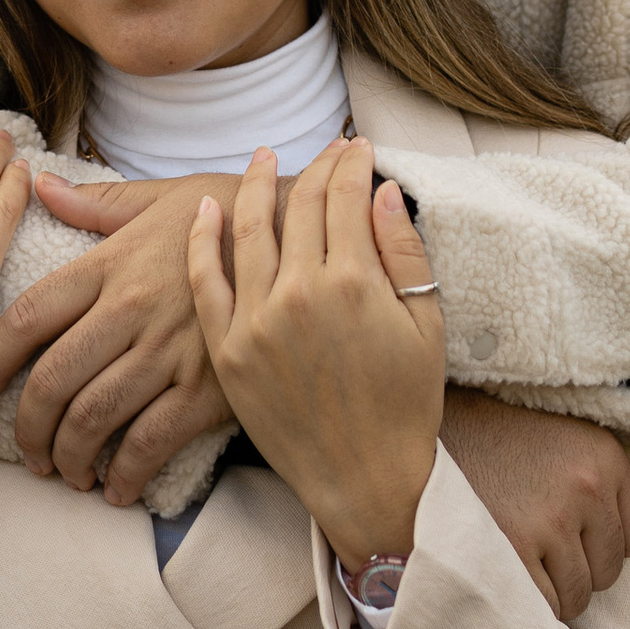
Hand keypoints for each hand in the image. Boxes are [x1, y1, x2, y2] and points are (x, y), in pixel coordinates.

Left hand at [0, 171, 235, 502]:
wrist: (306, 238)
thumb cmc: (229, 216)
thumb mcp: (161, 199)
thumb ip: (96, 203)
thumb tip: (40, 186)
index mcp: (111, 264)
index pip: (29, 316)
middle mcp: (131, 309)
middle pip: (52, 379)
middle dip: (28, 428)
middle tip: (27, 452)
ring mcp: (169, 351)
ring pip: (94, 417)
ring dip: (70, 457)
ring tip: (67, 472)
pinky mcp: (208, 386)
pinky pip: (150, 442)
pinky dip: (125, 473)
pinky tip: (117, 488)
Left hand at [186, 141, 444, 570]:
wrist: (364, 481)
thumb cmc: (405, 408)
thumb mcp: (426, 326)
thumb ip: (403, 251)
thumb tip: (382, 189)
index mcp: (356, 283)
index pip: (345, 197)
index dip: (352, 164)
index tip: (357, 147)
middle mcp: (299, 294)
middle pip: (299, 206)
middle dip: (315, 168)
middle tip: (324, 149)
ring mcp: (256, 322)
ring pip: (248, 230)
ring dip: (254, 185)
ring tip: (261, 157)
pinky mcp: (226, 352)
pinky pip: (205, 281)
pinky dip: (203, 239)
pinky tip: (206, 208)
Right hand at [438, 391, 629, 620]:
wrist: (429, 434)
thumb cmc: (501, 443)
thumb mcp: (567, 443)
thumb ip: (614, 482)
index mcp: (604, 457)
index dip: (607, 542)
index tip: (577, 535)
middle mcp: (586, 487)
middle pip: (609, 571)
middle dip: (580, 569)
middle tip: (542, 549)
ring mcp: (550, 521)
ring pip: (579, 595)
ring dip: (554, 590)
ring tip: (524, 562)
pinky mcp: (513, 549)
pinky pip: (546, 605)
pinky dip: (530, 602)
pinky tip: (509, 574)